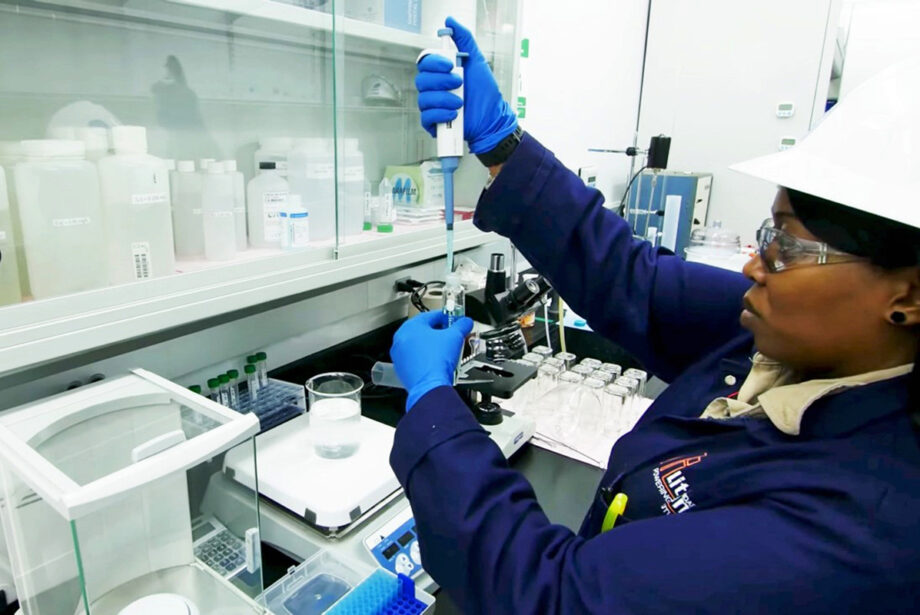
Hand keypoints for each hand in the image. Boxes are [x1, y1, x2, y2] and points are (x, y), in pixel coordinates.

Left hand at [390, 310, 473, 410]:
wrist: (430, 387)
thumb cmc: (436, 362)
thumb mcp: (455, 337)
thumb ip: (462, 325)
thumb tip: (465, 322)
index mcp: (410, 327)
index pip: (432, 315)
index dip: (447, 317)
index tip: (455, 320)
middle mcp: (401, 339)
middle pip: (424, 330)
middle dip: (441, 332)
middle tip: (452, 335)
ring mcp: (400, 355)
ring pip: (419, 345)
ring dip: (433, 346)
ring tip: (446, 350)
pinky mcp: (402, 369)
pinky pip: (416, 359)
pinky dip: (427, 358)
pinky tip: (437, 362)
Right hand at [416, 16, 517, 153]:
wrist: (491, 118)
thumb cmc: (485, 93)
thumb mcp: (477, 60)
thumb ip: (464, 40)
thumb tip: (451, 23)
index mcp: (441, 73)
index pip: (425, 63)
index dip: (435, 63)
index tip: (450, 65)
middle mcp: (434, 88)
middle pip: (421, 80)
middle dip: (442, 82)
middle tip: (459, 83)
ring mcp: (433, 105)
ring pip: (424, 99)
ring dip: (444, 100)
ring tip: (460, 103)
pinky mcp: (433, 122)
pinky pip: (426, 117)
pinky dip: (440, 115)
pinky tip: (454, 115)